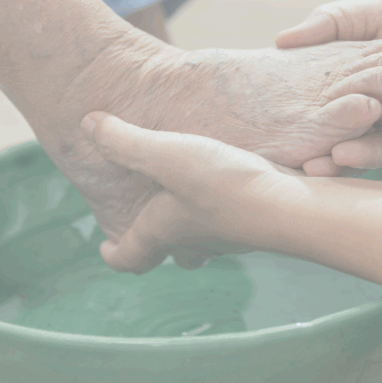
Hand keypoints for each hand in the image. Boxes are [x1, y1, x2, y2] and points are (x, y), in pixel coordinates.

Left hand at [80, 112, 303, 273]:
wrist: (294, 208)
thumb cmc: (226, 186)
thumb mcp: (167, 154)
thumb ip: (125, 141)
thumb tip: (87, 125)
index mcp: (164, 230)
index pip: (131, 257)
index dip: (115, 254)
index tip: (105, 247)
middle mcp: (196, 238)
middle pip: (168, 249)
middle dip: (155, 238)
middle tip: (147, 220)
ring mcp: (230, 234)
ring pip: (202, 235)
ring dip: (190, 221)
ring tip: (185, 194)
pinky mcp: (259, 219)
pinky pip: (232, 217)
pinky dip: (223, 205)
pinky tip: (231, 177)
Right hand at [276, 0, 381, 173]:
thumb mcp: (377, 14)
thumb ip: (333, 24)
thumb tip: (280, 40)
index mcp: (373, 99)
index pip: (335, 120)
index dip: (312, 128)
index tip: (282, 136)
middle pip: (358, 145)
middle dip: (334, 156)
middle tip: (308, 164)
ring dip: (368, 152)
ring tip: (341, 153)